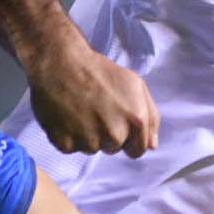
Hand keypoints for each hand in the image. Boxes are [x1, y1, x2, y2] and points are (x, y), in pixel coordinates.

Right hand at [28, 35, 160, 157]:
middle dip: (106, 135)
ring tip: (79, 110)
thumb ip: (150, 117)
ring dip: (87, 135)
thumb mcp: (135, 84)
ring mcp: (90, 142)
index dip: (128, 139)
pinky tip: (66, 116)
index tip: (116, 124)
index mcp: (136, 121)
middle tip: (95, 110)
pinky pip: (70, 148)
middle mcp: (115, 135)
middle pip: (113, 149)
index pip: (137, 150)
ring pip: (91, 149)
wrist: (61, 63)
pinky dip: (67, 136)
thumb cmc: (99, 71)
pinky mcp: (66, 144)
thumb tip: (152, 146)